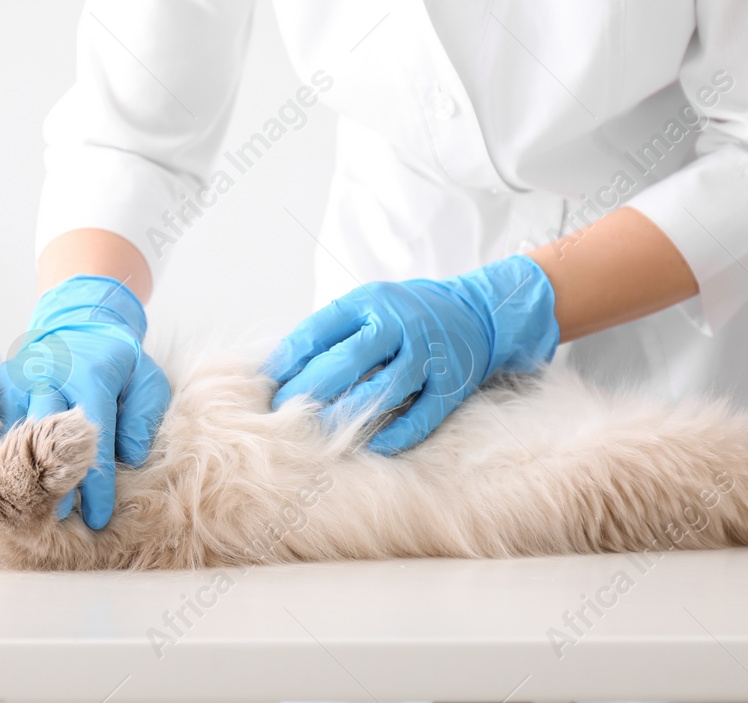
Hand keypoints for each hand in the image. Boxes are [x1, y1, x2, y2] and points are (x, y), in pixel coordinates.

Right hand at [0, 274, 170, 528]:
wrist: (79, 317)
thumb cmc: (119, 360)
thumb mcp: (146, 379)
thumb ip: (142, 415)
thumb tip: (129, 455)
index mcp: (89, 376)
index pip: (93, 436)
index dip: (95, 482)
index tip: (96, 518)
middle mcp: (48, 376)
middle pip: (41, 435)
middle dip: (47, 480)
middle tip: (52, 519)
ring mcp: (18, 378)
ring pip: (9, 430)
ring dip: (15, 468)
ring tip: (21, 509)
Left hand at [261, 254, 558, 453]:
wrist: (478, 314)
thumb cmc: (406, 314)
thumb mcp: (370, 305)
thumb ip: (333, 330)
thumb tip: (281, 366)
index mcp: (373, 301)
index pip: (323, 327)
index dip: (292, 355)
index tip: (268, 378)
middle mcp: (402, 325)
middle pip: (348, 360)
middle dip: (310, 389)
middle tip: (282, 412)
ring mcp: (429, 356)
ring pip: (382, 391)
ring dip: (346, 415)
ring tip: (315, 433)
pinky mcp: (451, 386)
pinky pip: (420, 417)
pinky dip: (394, 435)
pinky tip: (368, 447)